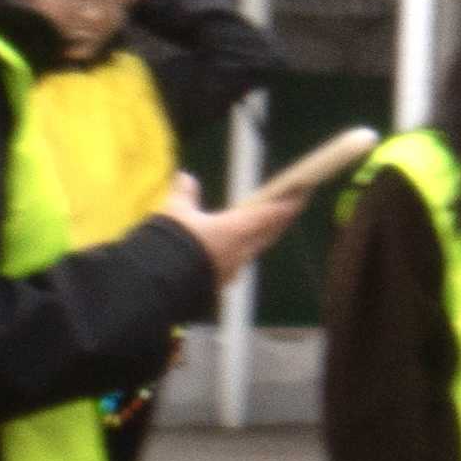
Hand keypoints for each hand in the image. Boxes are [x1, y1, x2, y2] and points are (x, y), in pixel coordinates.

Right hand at [162, 172, 313, 285]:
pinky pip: (241, 261)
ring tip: (268, 224)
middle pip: (271, 231)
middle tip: (293, 204)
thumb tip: (185, 176)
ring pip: (258, 247)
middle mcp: (242, 250)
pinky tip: (239, 248)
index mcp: (237, 230)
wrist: (157, 283)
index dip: (289, 202)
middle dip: (283, 217)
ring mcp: (234, 268)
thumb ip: (184, 194)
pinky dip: (246, 249)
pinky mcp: (222, 281)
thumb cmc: (170, 243)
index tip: (304, 192)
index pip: (272, 214)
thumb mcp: (175, 213)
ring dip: (266, 234)